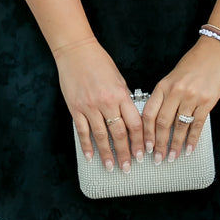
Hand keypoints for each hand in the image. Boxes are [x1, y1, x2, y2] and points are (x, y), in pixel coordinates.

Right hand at [54, 38, 143, 171]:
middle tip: (129, 167)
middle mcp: (106, 102)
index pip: (134, 124)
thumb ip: (124, 99)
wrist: (76, 52)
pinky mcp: (75, 108)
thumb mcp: (119, 79)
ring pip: (101, 136)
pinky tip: (90, 157)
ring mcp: (89, 107)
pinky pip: (82, 131)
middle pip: (119, 134)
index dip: (140, 141)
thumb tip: (130, 118)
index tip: (144, 153)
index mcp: (120, 94)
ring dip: (107, 154)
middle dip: (125, 153)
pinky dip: (87, 146)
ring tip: (111, 167)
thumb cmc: (99, 62)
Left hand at [143, 37, 219, 163]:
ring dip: (175, 144)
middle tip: (157, 158)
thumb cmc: (193, 64)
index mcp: (163, 86)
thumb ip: (164, 95)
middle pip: (163, 124)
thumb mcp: (172, 76)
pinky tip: (189, 149)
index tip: (145, 146)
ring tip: (172, 157)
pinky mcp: (207, 102)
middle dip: (159, 144)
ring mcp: (192, 98)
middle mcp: (176, 92)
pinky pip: (197, 125)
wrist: (216, 52)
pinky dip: (192, 139)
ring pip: (179, 127)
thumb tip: (156, 119)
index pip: (149, 113)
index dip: (146, 133)